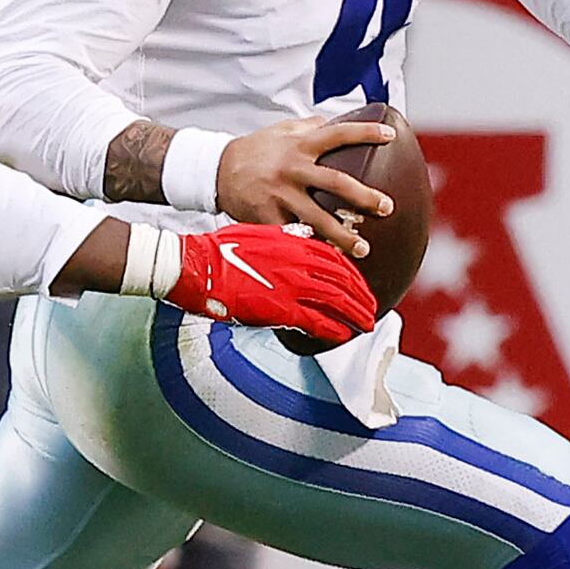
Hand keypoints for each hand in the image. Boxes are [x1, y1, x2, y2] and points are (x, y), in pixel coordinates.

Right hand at [169, 224, 378, 346]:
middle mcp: (300, 262)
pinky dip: (334, 329)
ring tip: (366, 323)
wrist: (198, 266)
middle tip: (371, 307)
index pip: (336, 258)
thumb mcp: (258, 233)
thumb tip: (300, 239)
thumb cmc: (220, 250)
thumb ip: (283, 238)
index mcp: (295, 242)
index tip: (359, 283)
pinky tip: (343, 334)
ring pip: (338, 300)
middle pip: (344, 279)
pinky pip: (318, 321)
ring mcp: (293, 286)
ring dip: (357, 313)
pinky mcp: (282, 309)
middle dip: (362, 296)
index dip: (353, 274)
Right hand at [216, 114, 397, 259]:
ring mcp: (280, 195)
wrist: (215, 170)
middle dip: (364, 197)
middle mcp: (293, 169)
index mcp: (300, 145)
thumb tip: (337, 121)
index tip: (390, 137)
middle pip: (335, 183)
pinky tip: (326, 260)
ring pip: (317, 218)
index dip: (365, 133)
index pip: (338, 134)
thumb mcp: (282, 131)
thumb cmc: (255, 150)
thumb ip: (310, 127)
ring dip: (342, 236)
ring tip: (362, 248)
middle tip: (386, 207)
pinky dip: (309, 248)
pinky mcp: (266, 217)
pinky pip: (292, 235)